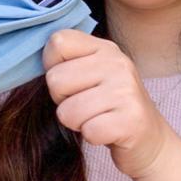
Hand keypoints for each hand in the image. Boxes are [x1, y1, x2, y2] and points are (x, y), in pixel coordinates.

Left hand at [42, 29, 173, 179]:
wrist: (149, 138)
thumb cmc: (108, 106)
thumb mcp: (92, 74)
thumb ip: (68, 61)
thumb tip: (31, 58)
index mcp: (104, 48)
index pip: (58, 42)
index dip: (53, 67)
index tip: (71, 81)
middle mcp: (118, 63)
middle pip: (55, 79)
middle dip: (63, 100)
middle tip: (87, 105)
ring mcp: (126, 90)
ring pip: (67, 111)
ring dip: (77, 122)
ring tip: (97, 118)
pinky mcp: (131, 120)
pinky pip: (88, 131)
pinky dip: (92, 137)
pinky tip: (107, 132)